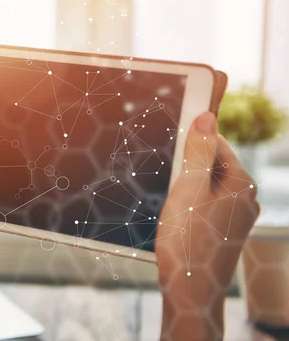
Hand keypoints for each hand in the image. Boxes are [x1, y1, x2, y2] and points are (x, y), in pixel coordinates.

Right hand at [156, 111, 259, 339]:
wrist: (190, 293)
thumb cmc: (188, 242)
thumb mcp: (188, 189)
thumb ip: (198, 152)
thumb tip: (207, 117)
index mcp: (241, 184)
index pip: (218, 144)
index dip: (193, 139)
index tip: (171, 141)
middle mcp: (245, 199)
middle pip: (212, 165)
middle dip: (187, 165)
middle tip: (167, 178)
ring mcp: (236, 217)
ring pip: (207, 186)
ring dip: (185, 186)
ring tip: (169, 202)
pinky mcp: (224, 232)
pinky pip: (205, 204)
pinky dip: (188, 203)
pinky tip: (175, 217)